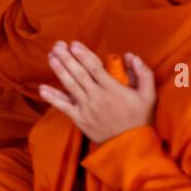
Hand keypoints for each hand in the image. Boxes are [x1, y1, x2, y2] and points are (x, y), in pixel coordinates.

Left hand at [39, 41, 154, 144]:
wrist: (131, 146)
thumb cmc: (140, 118)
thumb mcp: (149, 96)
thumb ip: (143, 73)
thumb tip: (130, 55)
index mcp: (113, 89)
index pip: (94, 68)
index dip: (83, 55)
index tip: (74, 44)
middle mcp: (97, 96)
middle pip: (79, 73)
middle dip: (67, 57)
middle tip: (57, 45)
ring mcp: (87, 108)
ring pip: (70, 85)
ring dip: (59, 70)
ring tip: (51, 57)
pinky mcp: (80, 119)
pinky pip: (63, 107)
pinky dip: (52, 98)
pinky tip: (42, 89)